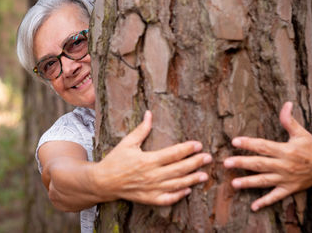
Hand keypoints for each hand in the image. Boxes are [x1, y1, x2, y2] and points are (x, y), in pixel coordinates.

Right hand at [95, 110, 211, 205]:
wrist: (103, 182)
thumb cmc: (115, 160)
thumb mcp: (127, 142)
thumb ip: (141, 129)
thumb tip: (149, 113)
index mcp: (147, 160)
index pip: (173, 153)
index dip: (187, 149)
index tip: (198, 144)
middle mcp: (151, 175)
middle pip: (179, 169)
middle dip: (195, 163)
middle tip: (208, 158)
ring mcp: (151, 189)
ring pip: (176, 184)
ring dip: (192, 179)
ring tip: (204, 175)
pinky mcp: (149, 198)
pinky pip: (167, 198)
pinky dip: (178, 195)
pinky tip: (188, 190)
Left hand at [223, 102, 311, 210]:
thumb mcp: (301, 132)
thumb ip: (289, 120)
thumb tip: (286, 103)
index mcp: (286, 150)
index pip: (264, 146)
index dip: (249, 143)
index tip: (234, 141)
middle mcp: (285, 165)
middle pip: (260, 164)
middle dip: (242, 163)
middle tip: (226, 163)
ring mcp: (287, 179)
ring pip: (264, 181)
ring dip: (249, 183)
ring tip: (233, 184)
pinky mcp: (290, 189)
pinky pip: (276, 197)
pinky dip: (265, 202)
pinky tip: (253, 207)